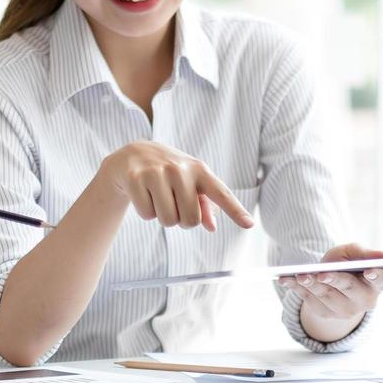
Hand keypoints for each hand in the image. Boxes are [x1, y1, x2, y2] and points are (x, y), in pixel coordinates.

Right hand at [99, 141, 254, 231]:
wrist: (132, 155)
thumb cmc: (168, 173)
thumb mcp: (189, 182)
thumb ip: (204, 204)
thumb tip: (212, 227)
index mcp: (199, 169)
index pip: (221, 193)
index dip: (235, 210)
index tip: (250, 224)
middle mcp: (179, 168)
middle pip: (190, 220)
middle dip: (181, 220)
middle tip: (173, 203)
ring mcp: (156, 172)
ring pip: (168, 220)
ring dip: (162, 217)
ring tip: (158, 197)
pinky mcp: (135, 178)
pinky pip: (147, 215)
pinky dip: (145, 212)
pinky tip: (143, 194)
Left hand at [278, 243, 382, 323]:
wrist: (329, 278)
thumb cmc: (347, 263)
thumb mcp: (354, 253)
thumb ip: (366, 254)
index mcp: (376, 283)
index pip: (381, 280)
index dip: (376, 276)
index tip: (370, 270)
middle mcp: (364, 300)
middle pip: (349, 288)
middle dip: (334, 280)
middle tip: (322, 274)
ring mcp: (345, 310)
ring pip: (326, 294)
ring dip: (311, 284)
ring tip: (299, 275)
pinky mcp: (325, 313)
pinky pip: (309, 299)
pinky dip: (296, 287)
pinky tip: (285, 279)